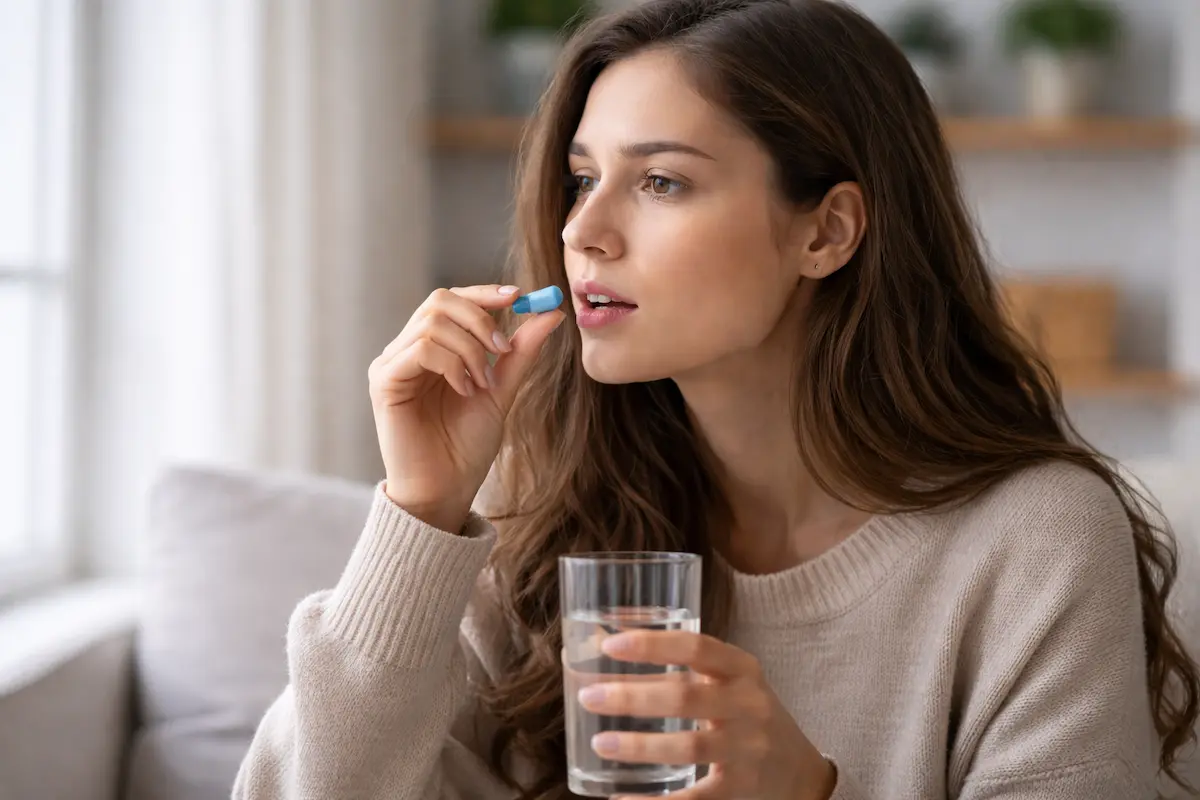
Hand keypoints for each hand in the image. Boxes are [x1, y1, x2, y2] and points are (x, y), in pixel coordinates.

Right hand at [368, 284, 564, 531]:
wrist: (447, 490)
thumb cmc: (467, 446)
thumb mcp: (501, 390)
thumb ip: (520, 352)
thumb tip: (550, 312)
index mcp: (431, 349)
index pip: (450, 301)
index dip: (483, 293)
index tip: (518, 297)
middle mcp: (406, 351)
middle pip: (439, 301)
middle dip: (480, 319)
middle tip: (504, 350)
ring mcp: (392, 364)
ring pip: (433, 323)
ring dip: (471, 350)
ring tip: (483, 384)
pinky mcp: (384, 382)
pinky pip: (421, 349)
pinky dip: (452, 364)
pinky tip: (465, 391)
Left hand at [577, 630, 836, 799]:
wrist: (800, 770)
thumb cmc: (746, 714)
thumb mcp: (726, 682)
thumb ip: (676, 666)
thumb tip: (600, 641)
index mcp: (742, 669)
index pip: (696, 647)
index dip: (652, 645)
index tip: (611, 645)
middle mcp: (749, 705)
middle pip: (685, 697)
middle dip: (632, 697)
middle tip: (589, 696)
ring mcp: (748, 749)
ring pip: (689, 747)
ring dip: (639, 745)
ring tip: (600, 743)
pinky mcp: (741, 790)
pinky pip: (694, 798)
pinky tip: (621, 797)